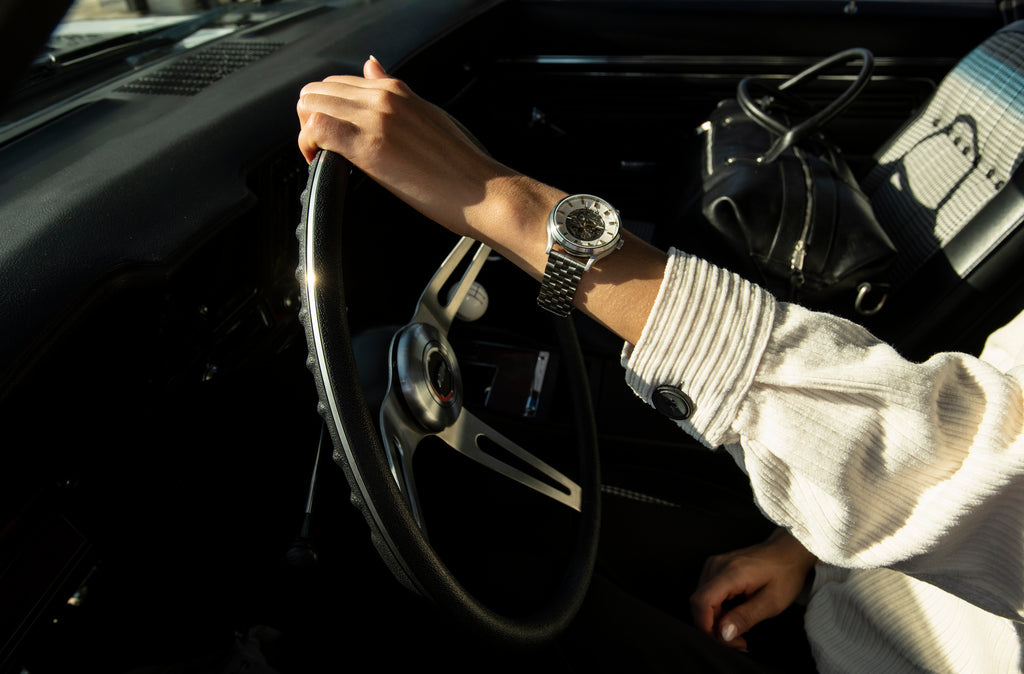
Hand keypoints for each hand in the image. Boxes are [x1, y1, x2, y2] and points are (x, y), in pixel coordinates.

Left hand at [296, 57, 548, 242]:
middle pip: (318, 91)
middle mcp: (383, 98)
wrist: (485, 192)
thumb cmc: (465, 167)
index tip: (334, 136)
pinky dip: (309, 146)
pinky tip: (322, 163)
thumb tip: (374, 67)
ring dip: (307, 131)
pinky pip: (317, 130)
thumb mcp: (430, 116)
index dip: (328, 110)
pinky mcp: (369, 147)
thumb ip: (396, 93)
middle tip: (323, 149)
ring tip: (323, 157)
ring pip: (311, 105)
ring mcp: (375, 119)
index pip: (339, 83)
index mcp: (397, 90)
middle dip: (311, 119)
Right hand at [690, 528, 816, 650]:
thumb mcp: (772, 602)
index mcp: (731, 573)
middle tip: (737, 641)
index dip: (707, 626)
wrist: (788, 551)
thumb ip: (745, 618)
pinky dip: (716, 610)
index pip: (702, 602)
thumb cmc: (785, 575)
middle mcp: (717, 565)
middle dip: (713, 627)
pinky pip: (707, 593)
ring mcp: (714, 564)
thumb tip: (723, 634)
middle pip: (699, 603)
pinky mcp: (715, 567)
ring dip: (714, 620)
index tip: (725, 641)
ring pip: (701, 600)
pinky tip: (733, 616)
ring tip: (737, 630)